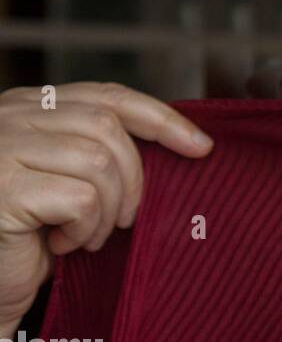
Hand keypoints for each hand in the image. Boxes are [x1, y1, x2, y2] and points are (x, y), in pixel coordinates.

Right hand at [0, 82, 212, 331]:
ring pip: (98, 162)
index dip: (161, 119)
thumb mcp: (68, 180)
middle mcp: (9, 118)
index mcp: (28, 107)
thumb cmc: (29, 236)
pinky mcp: (4, 188)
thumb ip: (103, 151)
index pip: (108, 96)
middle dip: (134, 177)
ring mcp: (2, 149)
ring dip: (109, 209)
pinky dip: (86, 228)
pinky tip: (63, 245)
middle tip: (126, 218)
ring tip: (88, 235)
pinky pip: (80, 199)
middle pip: (107, 127)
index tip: (202, 147)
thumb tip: (187, 145)